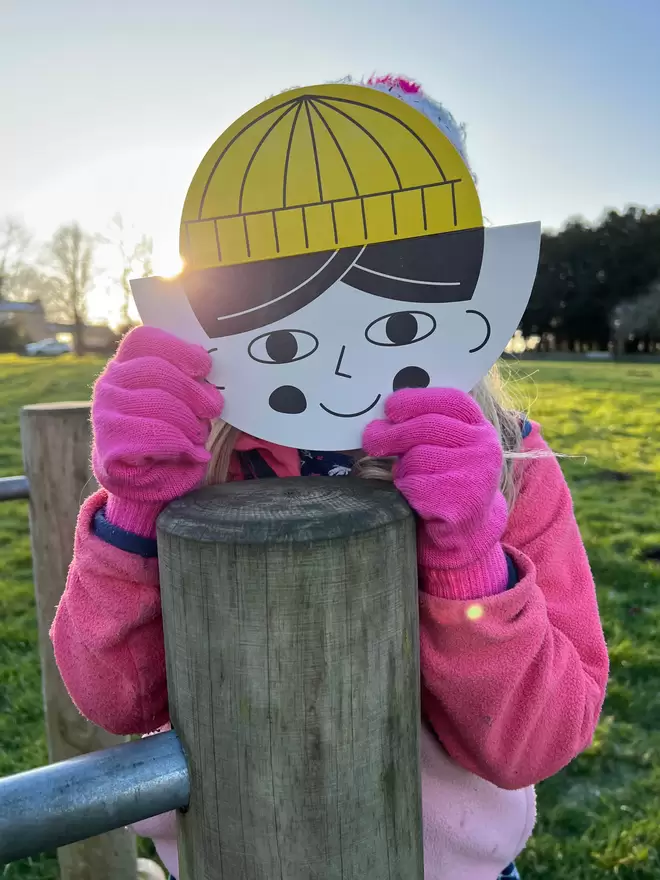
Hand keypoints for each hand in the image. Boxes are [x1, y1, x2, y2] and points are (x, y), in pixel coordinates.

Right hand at [92, 326, 222, 534]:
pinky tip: (190, 453)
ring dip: (188, 422)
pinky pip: (153, 436)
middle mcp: (109, 384)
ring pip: (158, 403)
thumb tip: (207, 371)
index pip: (144, 340)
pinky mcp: (108, 444)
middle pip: (157, 371)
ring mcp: (104, 413)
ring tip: (199, 435)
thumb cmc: (164, 434)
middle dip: (193, 390)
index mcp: (126, 365)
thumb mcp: (178, 402)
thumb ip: (187, 382)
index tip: (204, 367)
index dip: (178, 349)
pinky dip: (180, 444)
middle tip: (213, 408)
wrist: (140, 481)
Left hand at [362, 388, 508, 597]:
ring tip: (410, 479)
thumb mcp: (445, 446)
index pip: (452, 401)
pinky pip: (416, 485)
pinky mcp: (462, 502)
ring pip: (418, 457)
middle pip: (428, 427)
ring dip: (403, 469)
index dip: (418, 400)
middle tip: (371, 438)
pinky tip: (416, 498)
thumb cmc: (446, 479)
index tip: (390, 407)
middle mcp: (485, 448)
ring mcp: (477, 475)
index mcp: (481, 427)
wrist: (467, 529)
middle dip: (392, 433)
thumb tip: (380, 419)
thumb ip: (424, 426)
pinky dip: (406, 490)